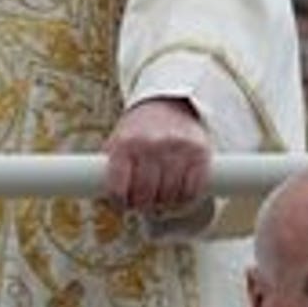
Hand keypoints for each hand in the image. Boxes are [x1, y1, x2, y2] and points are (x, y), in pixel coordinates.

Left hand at [103, 98, 210, 214]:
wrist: (169, 102)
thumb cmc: (140, 129)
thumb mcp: (118, 140)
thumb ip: (111, 168)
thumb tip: (108, 201)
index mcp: (125, 143)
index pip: (118, 188)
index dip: (120, 203)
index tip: (123, 205)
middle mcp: (151, 145)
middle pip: (145, 195)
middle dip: (143, 204)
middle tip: (144, 203)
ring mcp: (176, 149)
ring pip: (169, 196)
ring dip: (165, 203)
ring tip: (161, 196)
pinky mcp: (199, 153)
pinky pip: (192, 190)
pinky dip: (185, 198)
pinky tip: (178, 192)